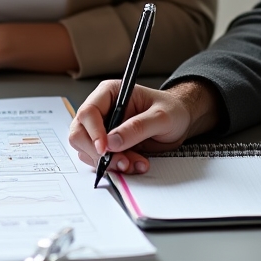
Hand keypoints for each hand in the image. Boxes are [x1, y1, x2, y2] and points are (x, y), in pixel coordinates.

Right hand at [69, 80, 219, 174]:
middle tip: (123, 162)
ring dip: (109, 162)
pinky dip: (115, 167)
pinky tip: (135, 164)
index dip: (93, 132)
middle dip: (99, 153)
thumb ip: (137, 128)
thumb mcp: (160, 117)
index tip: (105, 149)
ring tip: (136, 163)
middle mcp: (101, 111)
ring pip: (88, 151)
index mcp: (109, 93)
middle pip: (80, 134)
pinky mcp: (108, 146)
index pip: (88, 112)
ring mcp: (102, 129)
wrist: (180, 122)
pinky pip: (100, 161)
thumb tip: (112, 142)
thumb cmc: (172, 111)